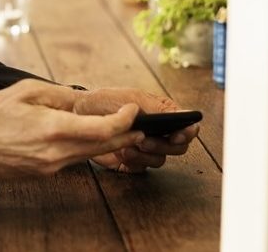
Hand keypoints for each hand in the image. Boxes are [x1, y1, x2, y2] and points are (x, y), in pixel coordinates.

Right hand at [0, 80, 144, 177]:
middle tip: (141, 126)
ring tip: (124, 132)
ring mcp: (50, 167)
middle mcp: (55, 153)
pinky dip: (86, 149)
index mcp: (53, 128)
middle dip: (126, 135)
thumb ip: (59, 95)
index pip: (103, 129)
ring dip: (109, 144)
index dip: (124, 121)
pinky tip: (89, 140)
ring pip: (90, 156)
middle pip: (103, 147)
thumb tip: (81, 99)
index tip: (132, 111)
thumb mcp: (26, 91)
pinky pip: (73, 160)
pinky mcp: (43, 173)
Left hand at [74, 87, 198, 172]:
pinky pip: (141, 169)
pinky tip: (121, 152)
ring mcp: (145, 148)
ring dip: (145, 155)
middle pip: (177, 148)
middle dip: (162, 146)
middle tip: (144, 140)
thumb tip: (186, 115)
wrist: (80, 113)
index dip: (187, 133)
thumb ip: (160, 109)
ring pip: (159, 160)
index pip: (187, 128)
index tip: (177, 134)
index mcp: (163, 114)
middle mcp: (158, 133)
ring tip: (128, 146)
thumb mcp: (133, 99)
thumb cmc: (106, 101)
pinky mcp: (132, 161)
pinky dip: (133, 163)